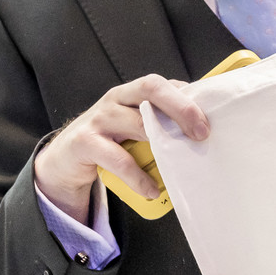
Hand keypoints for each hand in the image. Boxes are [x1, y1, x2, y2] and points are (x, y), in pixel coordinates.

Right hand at [34, 75, 209, 223]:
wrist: (64, 159)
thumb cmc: (108, 142)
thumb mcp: (133, 128)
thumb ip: (158, 125)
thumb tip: (201, 135)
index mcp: (131, 93)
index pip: (163, 84)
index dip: (188, 97)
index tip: (212, 117)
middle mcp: (115, 99)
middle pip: (150, 88)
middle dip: (180, 106)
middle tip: (202, 132)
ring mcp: (98, 118)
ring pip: (135, 121)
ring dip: (162, 143)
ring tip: (180, 165)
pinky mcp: (85, 142)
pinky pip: (117, 159)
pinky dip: (138, 177)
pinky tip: (151, 189)